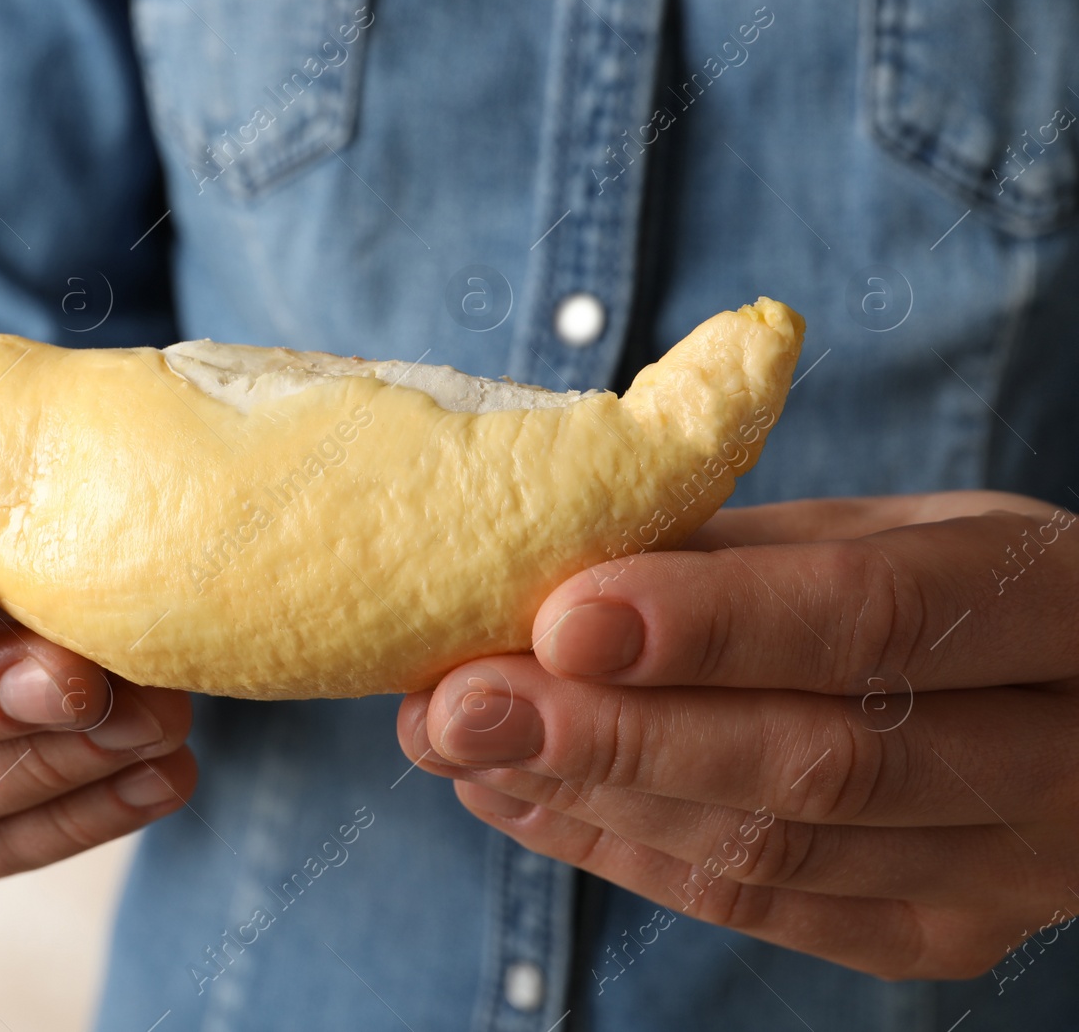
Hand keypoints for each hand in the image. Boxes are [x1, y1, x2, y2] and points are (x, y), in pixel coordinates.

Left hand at [399, 490, 1078, 980]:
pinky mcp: (932, 937)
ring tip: (452, 740)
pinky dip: (613, 848)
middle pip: (820, 762)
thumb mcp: (881, 530)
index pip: (881, 620)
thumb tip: (548, 568)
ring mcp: (1005, 873)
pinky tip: (509, 794)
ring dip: (588, 798)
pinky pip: (753, 907)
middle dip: (614, 734)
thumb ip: (739, 555)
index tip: (562, 617)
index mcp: (1058, 604)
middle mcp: (1059, 757)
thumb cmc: (949, 586)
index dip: (716, 624)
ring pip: (774, 854)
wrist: (1075, 702)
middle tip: (460, 701)